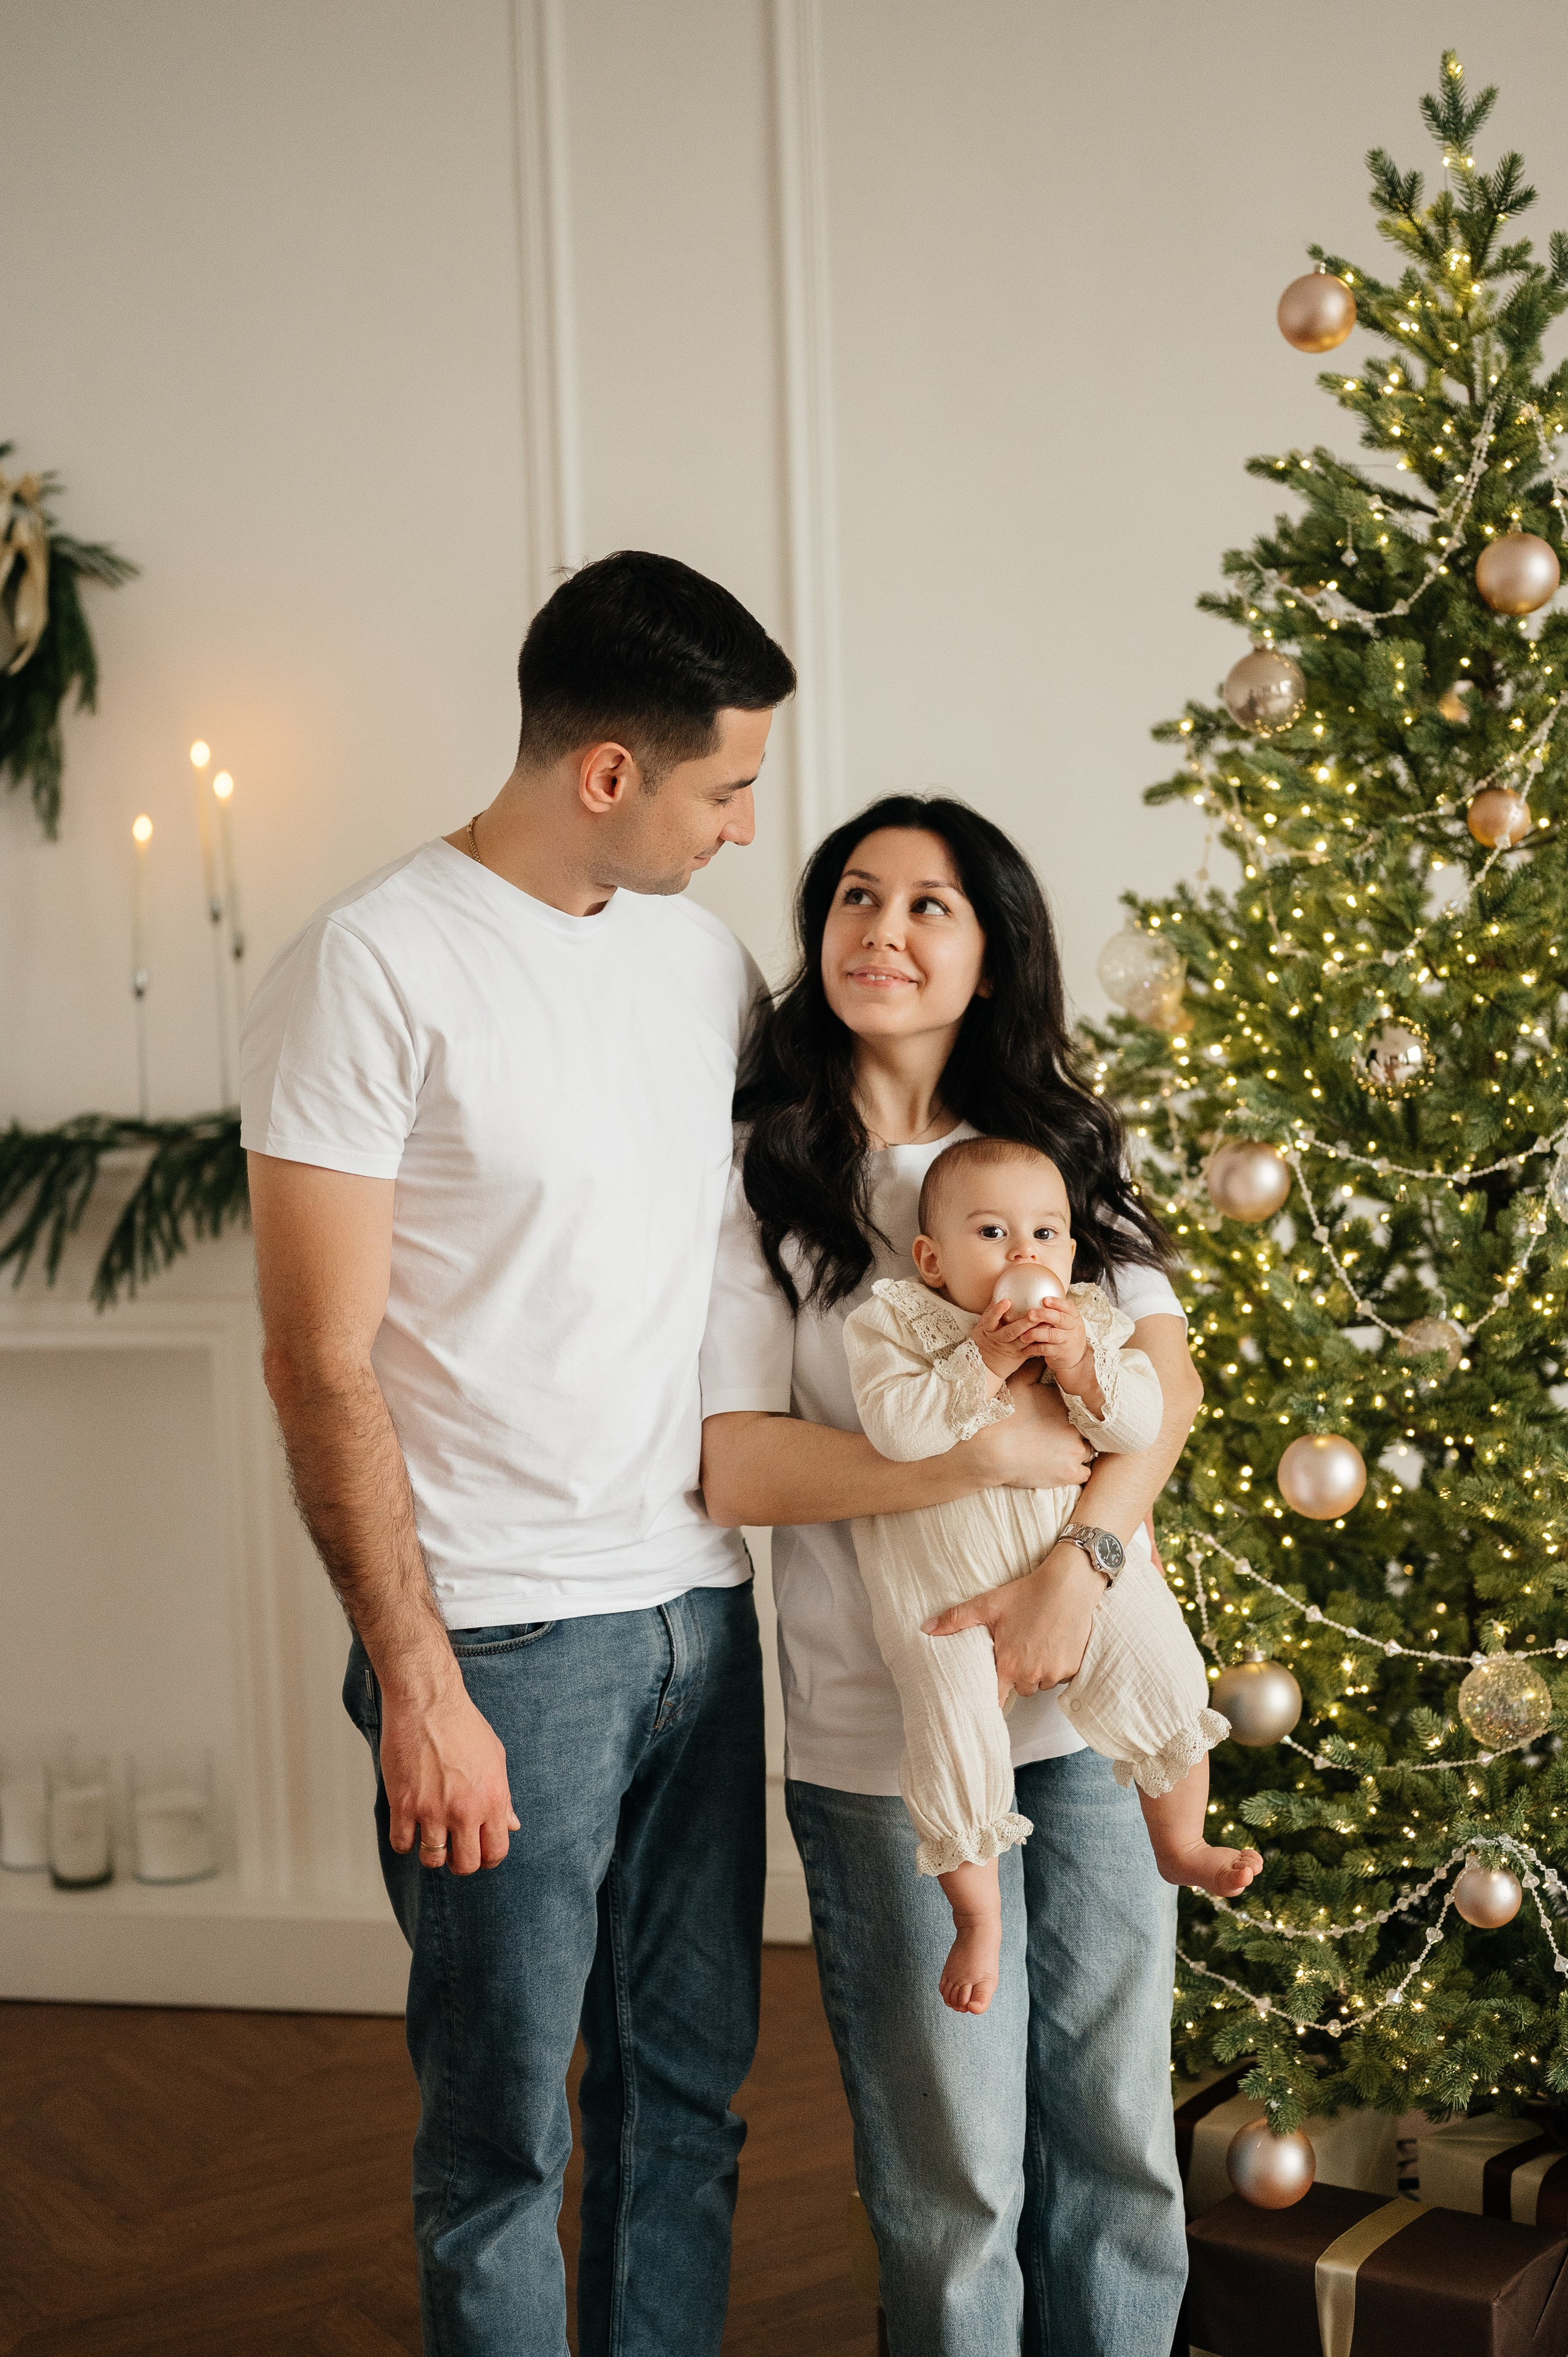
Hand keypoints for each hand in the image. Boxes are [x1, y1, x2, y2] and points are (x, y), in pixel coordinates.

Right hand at [380, 1678, 520, 1875]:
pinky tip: (408, 1826)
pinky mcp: (403, 1804)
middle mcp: (465, 1811)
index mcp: (492, 1800)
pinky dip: (404, 1841)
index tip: (479, 1854)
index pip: (496, 1851)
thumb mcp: (496, 1758)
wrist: (428, 1703)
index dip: (488, 1859)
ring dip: (432, 1854)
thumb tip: (512, 1824)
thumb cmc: (463, 1725)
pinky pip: (401, 1844)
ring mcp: (432, 1810)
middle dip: (461, 1863)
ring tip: (431, 1837)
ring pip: (432, 1860)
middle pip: (465, 1864)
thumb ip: (504, 1796)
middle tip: (454, 1851)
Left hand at [922, 1539, 1106, 1696]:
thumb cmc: (1028, 1593)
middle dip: (1016, 1675)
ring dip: (1036, 1671)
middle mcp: (1032, 1675)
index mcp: (1009, 1664)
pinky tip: (1052, 1644)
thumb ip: (956, 1619)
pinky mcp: (1073, 1669)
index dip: (991, 1699)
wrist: (1069, 1585)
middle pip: (1020, 1689)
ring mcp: (1055, 1674)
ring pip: (1040, 1683)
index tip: (986, 1700)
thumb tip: (926, 1629)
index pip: (996, 1699)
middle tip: (1016, 1650)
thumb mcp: (988, 1604)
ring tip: (1035, 1644)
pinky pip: (1060, 1677)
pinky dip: (1056, 1666)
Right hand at [960, 1375, 1092, 1491]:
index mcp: (1068, 1405)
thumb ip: (1036, 1367)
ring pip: (1089, 1451)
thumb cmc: (1005, 1415)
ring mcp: (1075, 1452)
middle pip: (1088, 1430)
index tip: (1065, 1416)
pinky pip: (1085, 1474)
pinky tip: (1065, 1465)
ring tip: (1063, 1449)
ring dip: (1079, 1450)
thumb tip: (1046, 1355)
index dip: (1076, 1412)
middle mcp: (1078, 1428)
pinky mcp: (1069, 1474)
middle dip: (1078, 1431)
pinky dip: (1078, 1469)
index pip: (1085, 1407)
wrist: (994, 1449)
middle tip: (1062, 1433)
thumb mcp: (1019, 1383)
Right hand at [973, 1296, 1046, 1380]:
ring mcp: (1009, 1349)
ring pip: (1023, 1341)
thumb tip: (1001, 1289)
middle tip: (1034, 1314)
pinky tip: (1049, 1332)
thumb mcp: (983, 1325)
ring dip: (1036, 1332)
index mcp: (987, 1330)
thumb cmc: (987, 1337)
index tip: (1007, 1301)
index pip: (990, 1320)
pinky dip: (1040, 1340)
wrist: (987, 1364)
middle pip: (1010, 1332)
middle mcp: (998, 1340)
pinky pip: (1030, 1348)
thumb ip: (992, 1310)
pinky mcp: (1019, 1355)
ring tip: (1047, 1322)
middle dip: (1023, 1323)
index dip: (997, 1311)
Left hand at [1029, 1299, 1100, 1408]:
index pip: (1068, 1307)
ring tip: (1023, 1335)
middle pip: (1059, 1319)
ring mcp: (1068, 1341)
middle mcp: (1074, 1328)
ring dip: (1034, 1334)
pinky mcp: (1061, 1353)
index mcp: (1075, 1317)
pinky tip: (1026, 1347)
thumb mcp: (1068, 1323)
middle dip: (1044, 1315)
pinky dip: (1033, 1348)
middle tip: (1030, 1314)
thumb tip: (1035, 1299)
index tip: (1044, 1299)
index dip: (1057, 1302)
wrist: (1076, 1359)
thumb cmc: (1066, 1336)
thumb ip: (1057, 1313)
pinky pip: (1045, 1349)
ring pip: (1051, 1335)